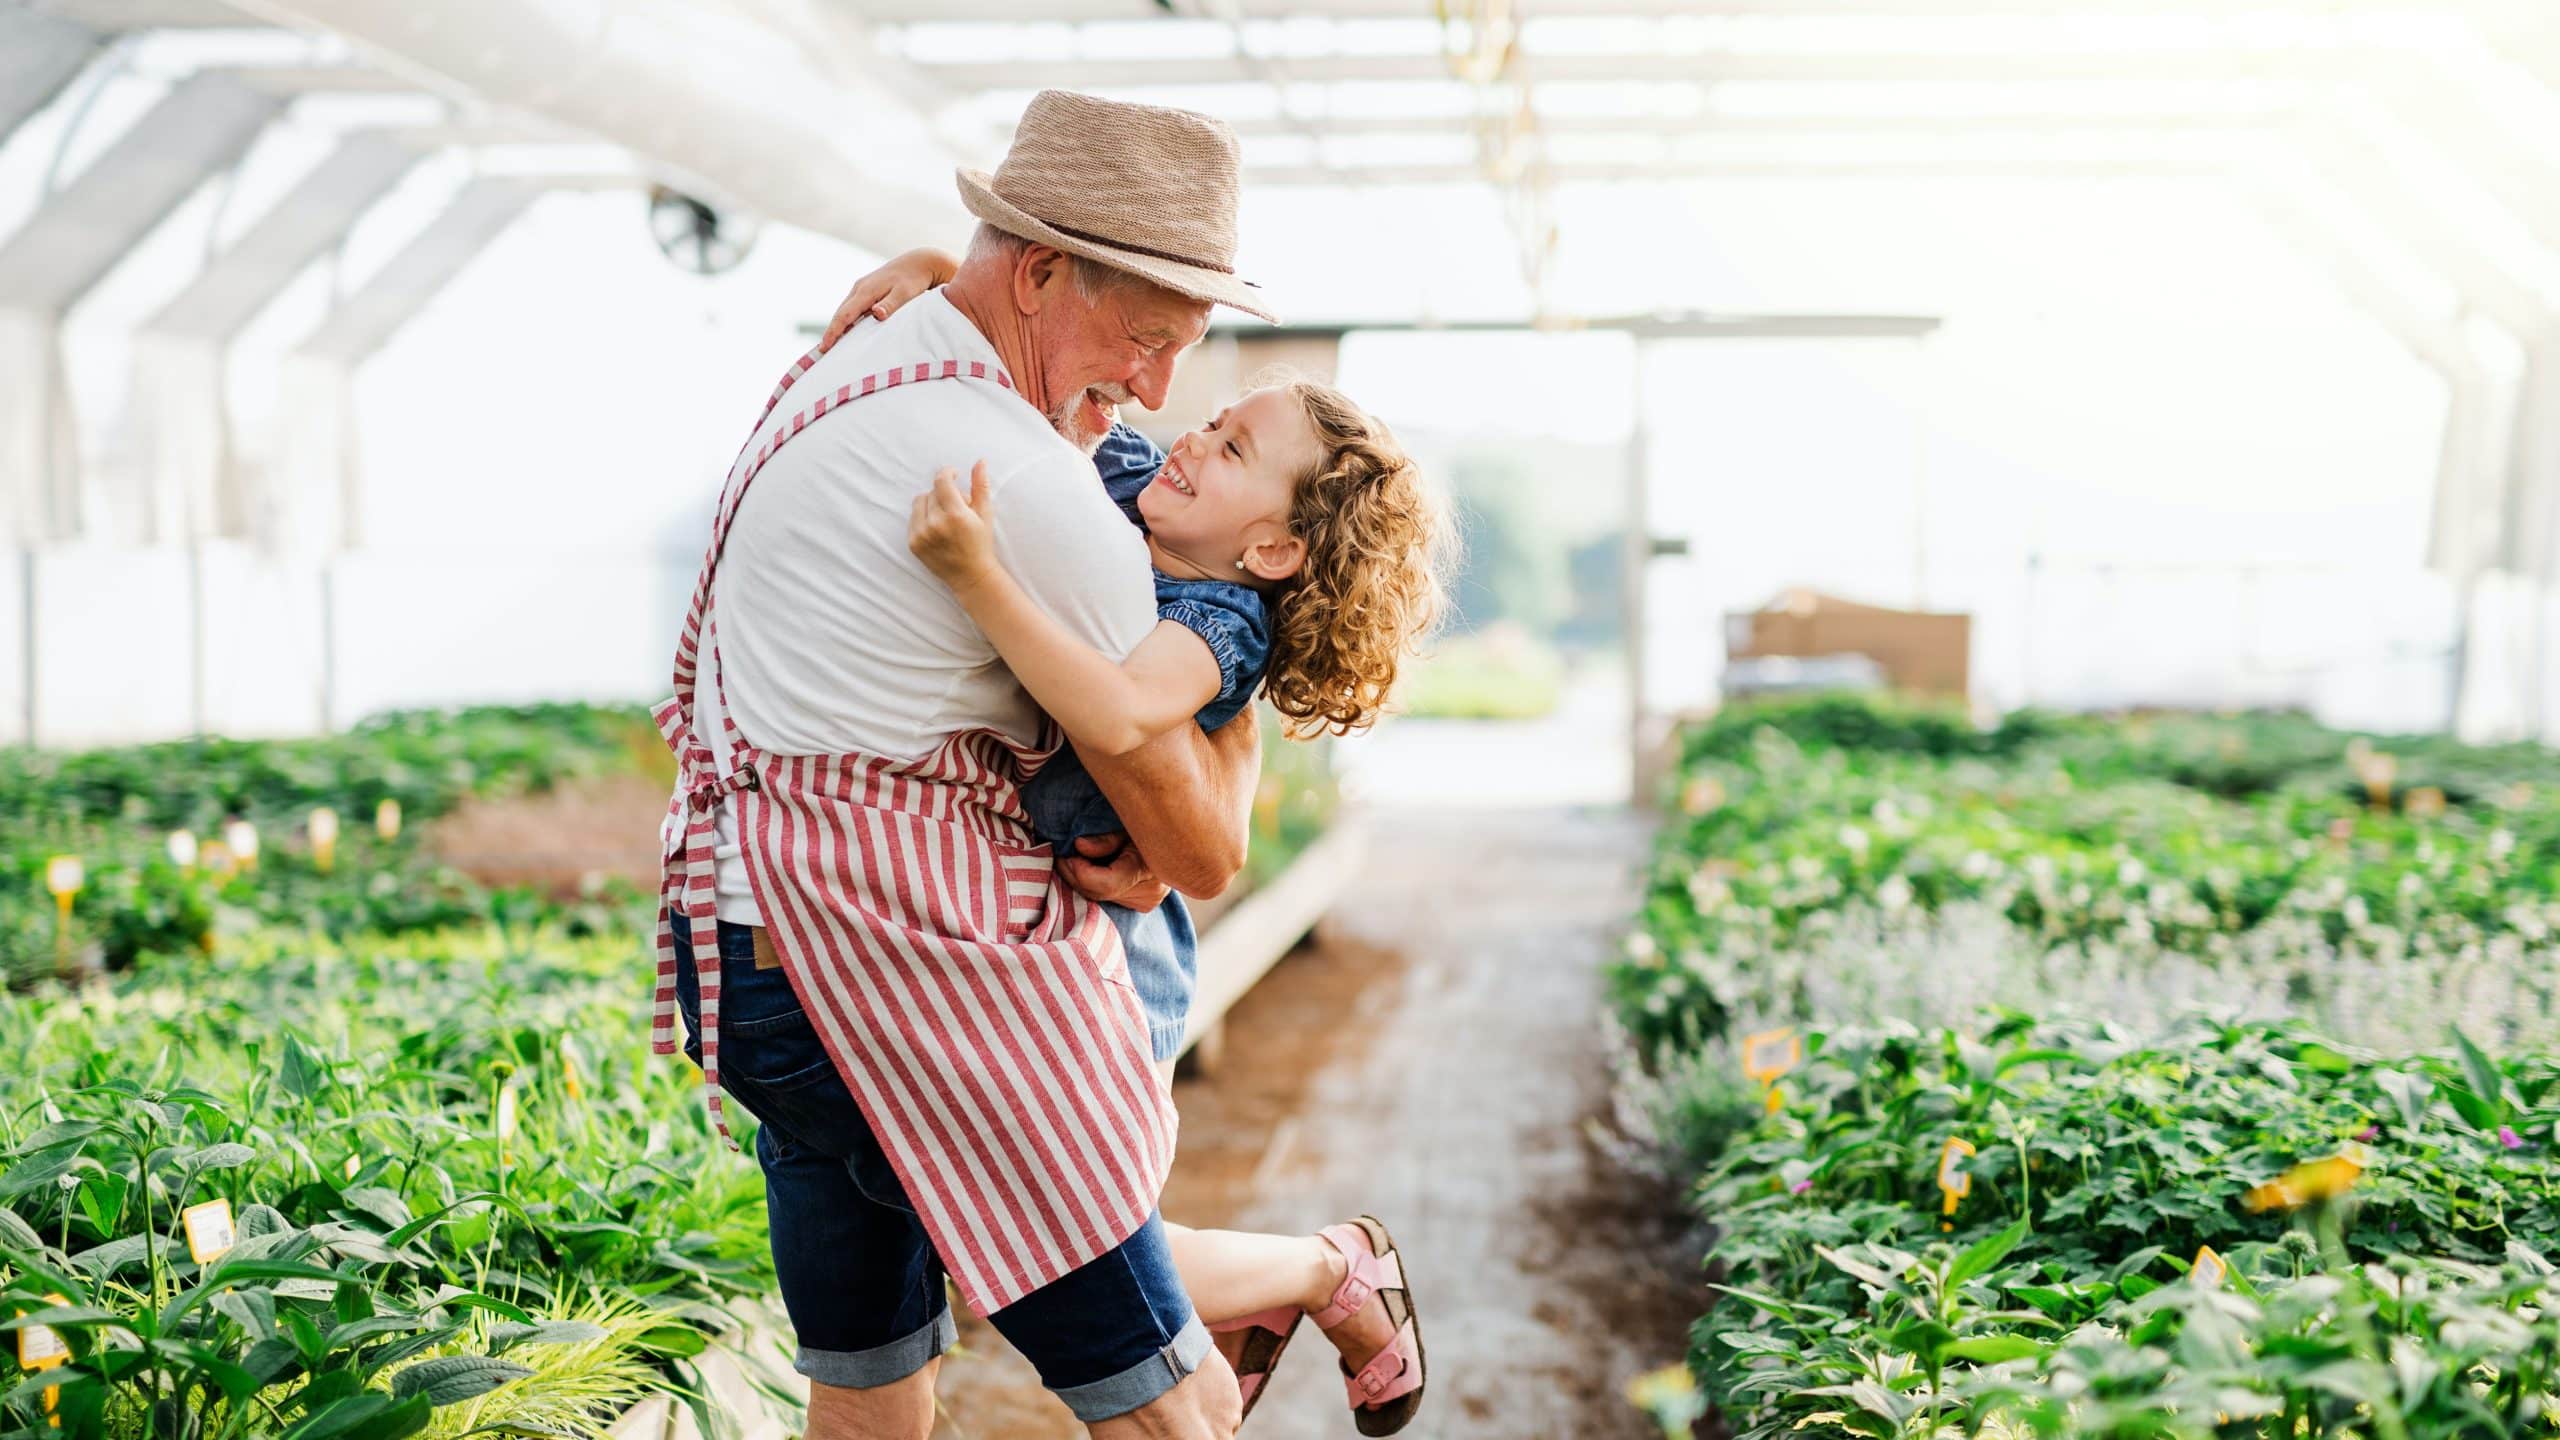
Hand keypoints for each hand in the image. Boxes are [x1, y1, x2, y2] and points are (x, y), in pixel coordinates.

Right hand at [821, 246, 958, 349]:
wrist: (918, 262)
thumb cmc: (913, 280)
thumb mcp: (904, 293)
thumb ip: (890, 305)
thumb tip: (876, 314)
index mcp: (866, 290)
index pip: (845, 314)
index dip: (834, 331)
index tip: (824, 346)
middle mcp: (859, 288)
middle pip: (841, 313)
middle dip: (831, 331)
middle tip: (823, 351)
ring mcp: (861, 287)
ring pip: (845, 309)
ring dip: (837, 326)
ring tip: (831, 345)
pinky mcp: (866, 289)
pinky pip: (852, 307)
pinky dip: (846, 319)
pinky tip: (847, 331)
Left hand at [907, 462, 996, 584]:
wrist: (971, 575)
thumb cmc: (981, 543)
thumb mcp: (985, 514)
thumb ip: (980, 486)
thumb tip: (980, 461)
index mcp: (956, 515)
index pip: (942, 481)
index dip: (947, 473)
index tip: (953, 474)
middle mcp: (936, 524)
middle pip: (932, 491)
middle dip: (944, 493)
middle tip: (958, 507)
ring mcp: (922, 534)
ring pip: (920, 502)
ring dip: (931, 504)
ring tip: (946, 518)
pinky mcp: (913, 543)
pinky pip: (913, 518)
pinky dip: (923, 518)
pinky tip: (937, 529)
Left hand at [1061, 833, 1172, 912]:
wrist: (1175, 834)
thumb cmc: (1147, 824)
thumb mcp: (1126, 825)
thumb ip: (1104, 839)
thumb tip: (1079, 846)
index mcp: (1148, 867)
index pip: (1106, 884)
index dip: (1080, 871)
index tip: (1068, 855)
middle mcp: (1152, 890)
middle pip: (1099, 893)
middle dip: (1075, 875)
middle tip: (1064, 855)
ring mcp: (1149, 901)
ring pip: (1101, 898)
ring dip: (1084, 881)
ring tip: (1080, 859)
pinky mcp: (1145, 904)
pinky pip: (1110, 899)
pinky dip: (1097, 885)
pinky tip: (1096, 870)